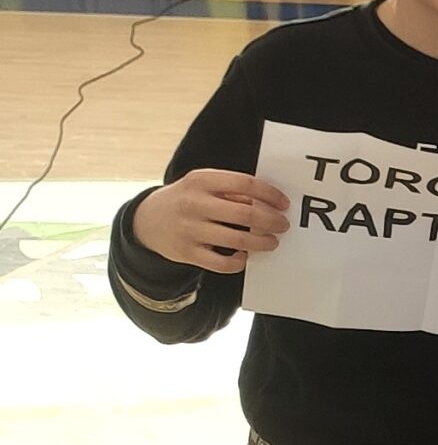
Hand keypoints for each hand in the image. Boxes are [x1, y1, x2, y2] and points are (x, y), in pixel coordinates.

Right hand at [129, 168, 289, 272]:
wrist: (147, 220)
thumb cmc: (186, 200)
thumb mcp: (203, 185)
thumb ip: (231, 190)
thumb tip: (268, 203)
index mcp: (201, 181)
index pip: (245, 184)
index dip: (270, 195)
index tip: (284, 204)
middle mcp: (194, 204)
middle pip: (246, 214)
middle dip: (272, 221)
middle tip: (282, 225)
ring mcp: (190, 229)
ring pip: (238, 240)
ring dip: (262, 243)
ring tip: (271, 242)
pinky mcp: (187, 253)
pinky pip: (223, 264)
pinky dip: (239, 262)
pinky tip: (244, 256)